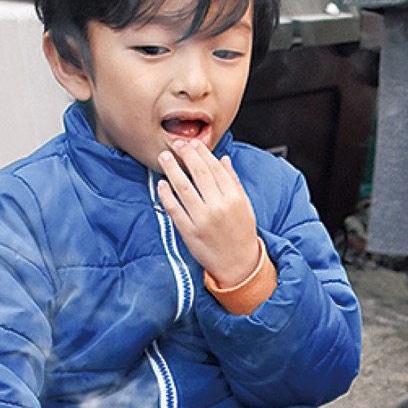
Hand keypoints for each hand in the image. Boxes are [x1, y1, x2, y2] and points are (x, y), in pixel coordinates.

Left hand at [157, 142, 261, 287]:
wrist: (238, 264)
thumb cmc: (242, 234)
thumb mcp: (244, 205)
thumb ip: (233, 181)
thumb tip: (223, 160)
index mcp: (233, 198)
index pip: (215, 168)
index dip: (202, 153)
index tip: (193, 143)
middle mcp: (218, 207)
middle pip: (198, 173)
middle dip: (185, 155)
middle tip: (176, 145)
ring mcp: (202, 219)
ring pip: (183, 187)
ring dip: (172, 169)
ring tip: (164, 157)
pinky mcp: (189, 231)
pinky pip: (174, 208)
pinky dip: (166, 195)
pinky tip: (162, 184)